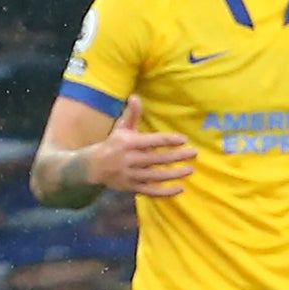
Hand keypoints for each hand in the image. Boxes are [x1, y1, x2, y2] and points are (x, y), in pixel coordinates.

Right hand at [80, 96, 196, 196]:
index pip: (152, 141)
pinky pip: (150, 191)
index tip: (183, 140)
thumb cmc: (113, 144)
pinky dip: (165, 192)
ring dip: (174, 174)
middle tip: (194, 153)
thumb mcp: (121, 128)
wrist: (93, 167)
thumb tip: (135, 97)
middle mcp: (129, 160)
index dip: (168, 141)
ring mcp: (130, 175)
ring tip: (190, 170)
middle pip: (157, 159)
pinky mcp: (131, 188)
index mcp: (128, 143)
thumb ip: (132, 114)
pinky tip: (179, 189)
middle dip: (177, 156)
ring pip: (155, 176)